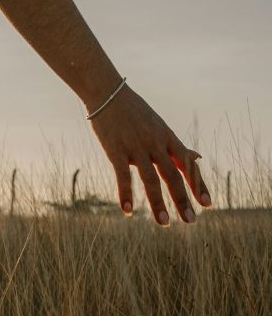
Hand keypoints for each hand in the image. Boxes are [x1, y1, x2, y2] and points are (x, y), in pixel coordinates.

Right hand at [88, 84, 211, 224]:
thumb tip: (198, 157)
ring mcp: (136, 147)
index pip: (188, 165)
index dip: (198, 185)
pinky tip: (127, 211)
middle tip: (191, 220)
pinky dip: (125, 194)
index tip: (207, 205)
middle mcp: (155, 143)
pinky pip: (122, 175)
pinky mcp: (115, 149)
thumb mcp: (160, 127)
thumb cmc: (134, 111)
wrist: (107, 92)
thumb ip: (176, 146)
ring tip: (164, 223)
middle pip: (173, 175)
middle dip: (183, 200)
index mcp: (168, 138)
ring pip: (151, 179)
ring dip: (158, 203)